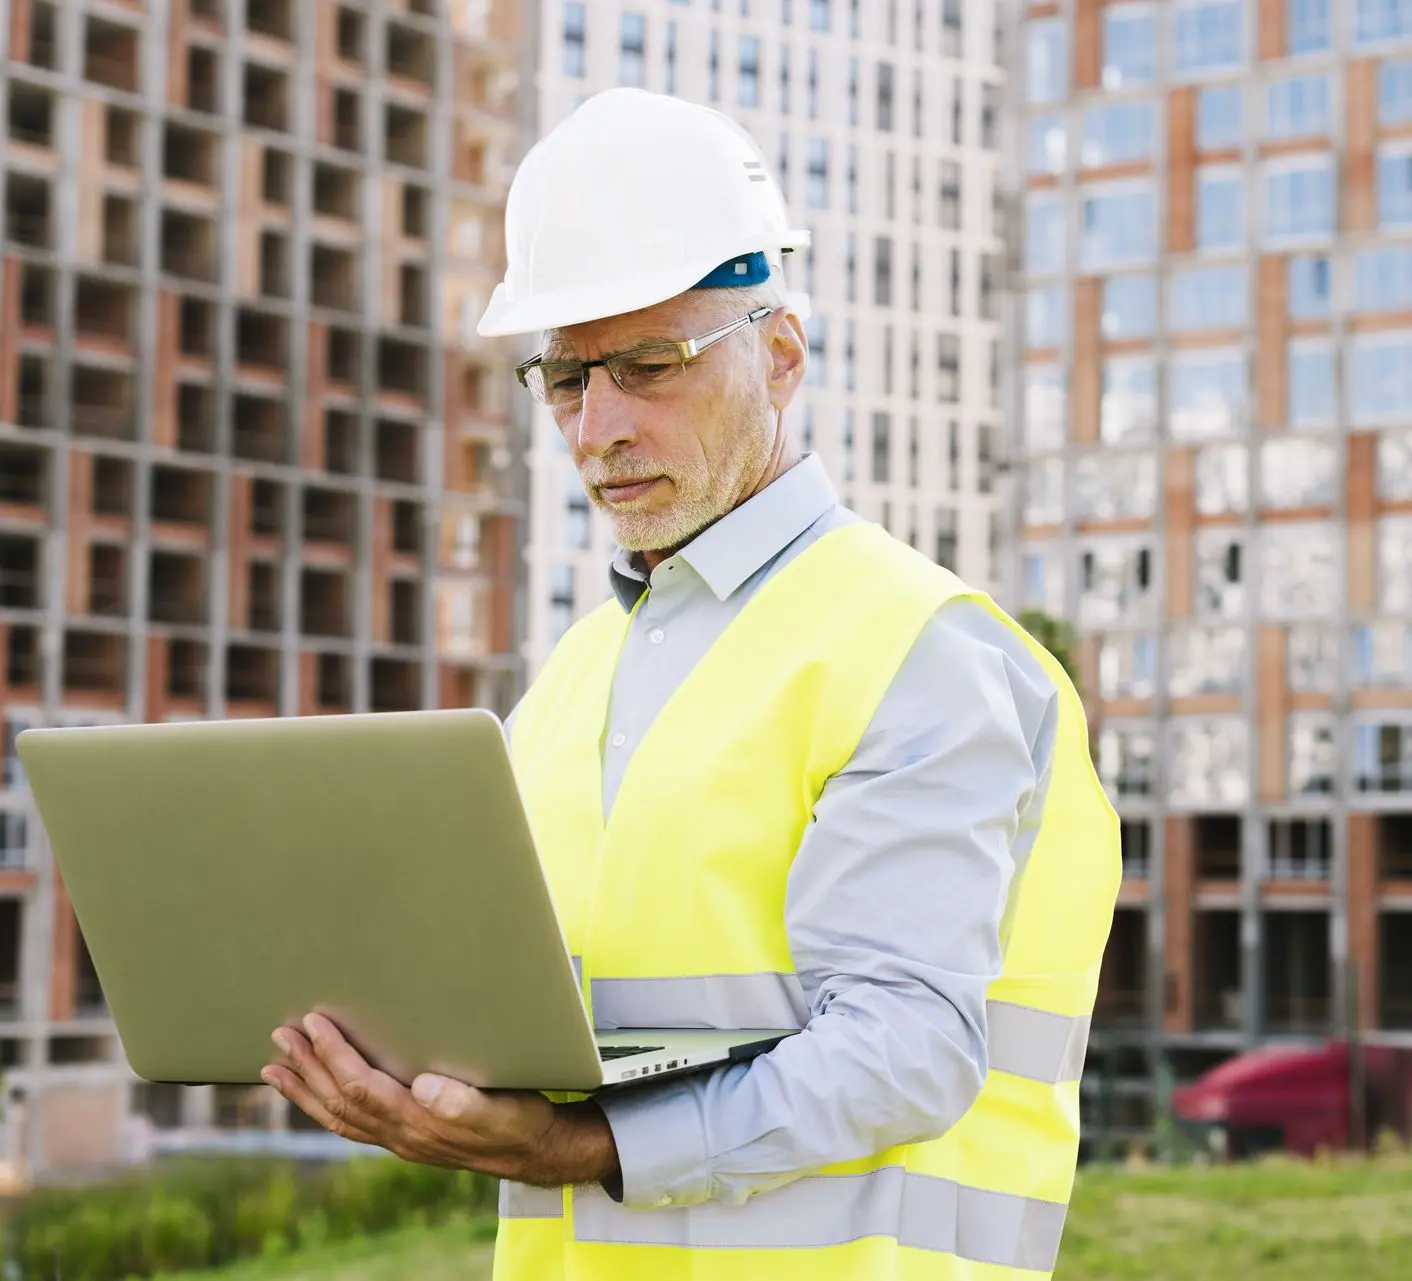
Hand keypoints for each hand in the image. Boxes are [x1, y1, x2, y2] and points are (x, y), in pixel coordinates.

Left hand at [262, 1013, 619, 1187]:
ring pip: (339, 1117)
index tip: (314, 1023)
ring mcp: (399, 1140)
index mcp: (419, 1122)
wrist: (535, 1152)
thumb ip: (464, 1102)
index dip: (333, 1054)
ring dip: (305, 1089)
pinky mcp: (405, 1137)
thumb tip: (423, 1086)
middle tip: (280, 1035)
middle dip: (308, 1067)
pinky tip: (315, 1092)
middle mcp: (401, 1135)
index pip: (362, 1086)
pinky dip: (324, 1107)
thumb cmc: (519, 1121)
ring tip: (276, 1066)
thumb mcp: (501, 1109)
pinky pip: (351, 1124)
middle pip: (340, 1101)